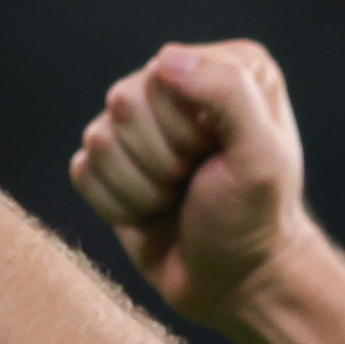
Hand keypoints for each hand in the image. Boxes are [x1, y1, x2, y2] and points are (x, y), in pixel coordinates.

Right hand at [71, 41, 309, 326]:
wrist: (235, 282)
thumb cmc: (254, 219)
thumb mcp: (261, 158)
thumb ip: (229, 94)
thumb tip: (165, 61)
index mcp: (226, 65)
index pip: (165, 74)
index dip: (185, 128)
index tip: (218, 157)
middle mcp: (179, 83)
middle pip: (124, 102)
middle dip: (162, 160)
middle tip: (196, 181)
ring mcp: (140, 122)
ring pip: (99, 138)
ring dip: (142, 187)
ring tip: (177, 198)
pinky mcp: (110, 162)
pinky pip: (83, 172)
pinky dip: (118, 205)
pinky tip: (153, 212)